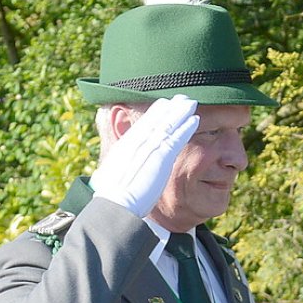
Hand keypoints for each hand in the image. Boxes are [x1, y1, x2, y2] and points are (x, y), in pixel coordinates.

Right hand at [90, 96, 199, 216]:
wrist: (115, 204)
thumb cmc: (111, 198)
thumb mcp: (111, 176)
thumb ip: (117, 169)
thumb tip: (107, 174)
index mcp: (124, 146)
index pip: (142, 125)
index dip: (155, 114)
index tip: (164, 104)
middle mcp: (136, 142)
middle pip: (156, 120)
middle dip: (170, 108)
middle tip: (181, 98)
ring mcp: (149, 148)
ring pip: (168, 124)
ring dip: (181, 112)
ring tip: (191, 103)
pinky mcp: (161, 157)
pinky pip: (177, 138)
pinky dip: (186, 127)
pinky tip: (195, 120)